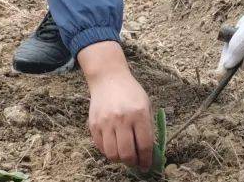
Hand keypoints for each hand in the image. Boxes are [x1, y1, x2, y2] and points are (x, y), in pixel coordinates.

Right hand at [78, 41, 154, 169]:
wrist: (109, 78)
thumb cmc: (131, 93)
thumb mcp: (146, 105)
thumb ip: (148, 128)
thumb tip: (149, 152)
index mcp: (139, 114)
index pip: (145, 145)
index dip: (147, 160)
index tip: (147, 165)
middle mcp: (122, 119)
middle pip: (127, 153)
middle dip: (133, 162)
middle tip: (135, 162)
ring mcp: (106, 122)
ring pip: (112, 154)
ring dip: (120, 160)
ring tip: (124, 155)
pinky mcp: (94, 125)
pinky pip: (101, 147)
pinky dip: (108, 152)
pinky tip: (114, 146)